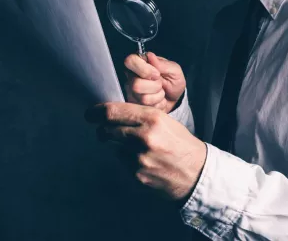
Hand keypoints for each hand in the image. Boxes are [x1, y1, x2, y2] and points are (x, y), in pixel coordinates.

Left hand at [85, 102, 206, 200]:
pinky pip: (122, 162)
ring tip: (134, 148)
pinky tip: (141, 161)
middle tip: (102, 130)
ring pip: (113, 147)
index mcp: (152, 119)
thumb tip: (114, 114)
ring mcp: (139, 158)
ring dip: (116, 146)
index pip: (113, 112)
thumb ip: (140, 116)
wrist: (197, 173)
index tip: (90, 113)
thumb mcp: (165, 121)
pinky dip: (126, 160)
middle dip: (101, 130)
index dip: (96, 112)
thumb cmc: (181, 144)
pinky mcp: (137, 175)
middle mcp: (144, 137)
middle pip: (106, 130)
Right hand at [124, 52, 185, 113]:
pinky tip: (158, 100)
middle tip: (161, 84)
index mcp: (140, 63)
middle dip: (155, 86)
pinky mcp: (135, 105)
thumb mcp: (174, 70)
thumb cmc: (173, 81)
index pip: (130, 61)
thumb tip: (150, 56)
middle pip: (136, 84)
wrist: (174, 99)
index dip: (144, 70)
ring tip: (161, 92)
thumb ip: (163, 64)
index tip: (157, 74)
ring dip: (158, 96)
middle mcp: (132, 77)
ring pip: (143, 98)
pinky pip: (146, 108)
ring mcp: (132, 92)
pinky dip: (158, 104)